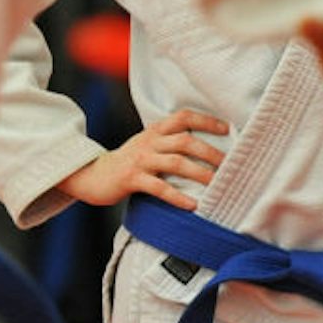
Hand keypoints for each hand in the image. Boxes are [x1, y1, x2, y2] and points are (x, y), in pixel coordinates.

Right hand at [56, 109, 227, 210]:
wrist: (92, 175)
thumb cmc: (128, 162)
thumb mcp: (147, 144)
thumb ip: (169, 142)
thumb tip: (205, 149)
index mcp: (154, 131)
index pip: (183, 117)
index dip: (206, 120)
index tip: (227, 129)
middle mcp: (149, 142)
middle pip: (185, 141)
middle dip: (210, 152)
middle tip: (229, 164)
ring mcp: (140, 160)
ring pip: (176, 163)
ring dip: (200, 173)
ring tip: (217, 184)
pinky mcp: (132, 179)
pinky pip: (159, 188)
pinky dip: (177, 196)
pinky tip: (192, 205)